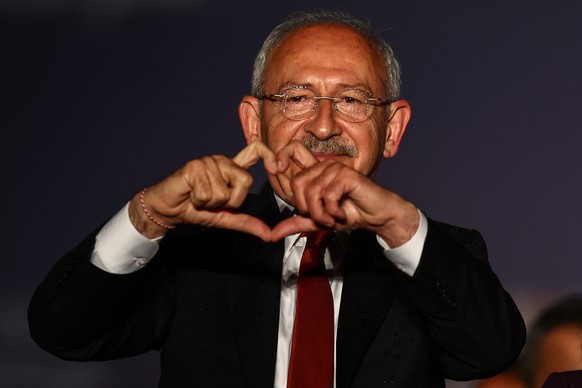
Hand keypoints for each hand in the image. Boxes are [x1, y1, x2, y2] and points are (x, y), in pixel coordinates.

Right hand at [129, 141, 277, 239]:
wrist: (168, 210)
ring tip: (199, 198)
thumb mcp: (226, 218)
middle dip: (231, 201)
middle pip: (245, 180)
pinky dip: (199, 201)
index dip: (269, 155)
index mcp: (232, 168)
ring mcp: (208, 161)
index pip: (256, 150)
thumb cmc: (195, 209)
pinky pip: (208, 192)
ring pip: (224, 191)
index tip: (277, 168)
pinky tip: (191, 195)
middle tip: (214, 201)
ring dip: (211, 203)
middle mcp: (222, 161)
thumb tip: (269, 234)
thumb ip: (247, 223)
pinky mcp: (193, 166)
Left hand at [271, 141, 418, 246]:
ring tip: (332, 218)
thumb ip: (296, 223)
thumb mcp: (318, 221)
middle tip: (320, 218)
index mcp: (315, 172)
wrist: (377, 218)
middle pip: (297, 182)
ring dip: (320, 214)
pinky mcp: (347, 175)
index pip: (292, 150)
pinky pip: (327, 195)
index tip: (274, 168)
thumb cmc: (351, 214)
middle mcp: (324, 166)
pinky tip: (342, 213)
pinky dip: (333, 211)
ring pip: (312, 191)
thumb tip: (272, 234)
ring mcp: (335, 168)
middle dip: (306, 208)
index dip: (280, 155)